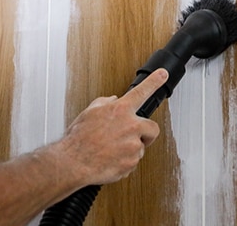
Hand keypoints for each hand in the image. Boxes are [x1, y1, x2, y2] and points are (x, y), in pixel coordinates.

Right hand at [59, 69, 168, 185]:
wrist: (73, 162)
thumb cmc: (79, 138)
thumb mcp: (90, 112)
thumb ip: (105, 103)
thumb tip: (113, 100)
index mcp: (120, 110)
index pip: (141, 91)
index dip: (154, 81)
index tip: (162, 74)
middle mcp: (130, 126)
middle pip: (152, 128)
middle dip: (146, 133)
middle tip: (133, 136)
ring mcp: (133, 146)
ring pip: (140, 147)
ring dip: (130, 148)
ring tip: (112, 149)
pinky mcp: (131, 163)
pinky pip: (133, 161)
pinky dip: (124, 162)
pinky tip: (111, 158)